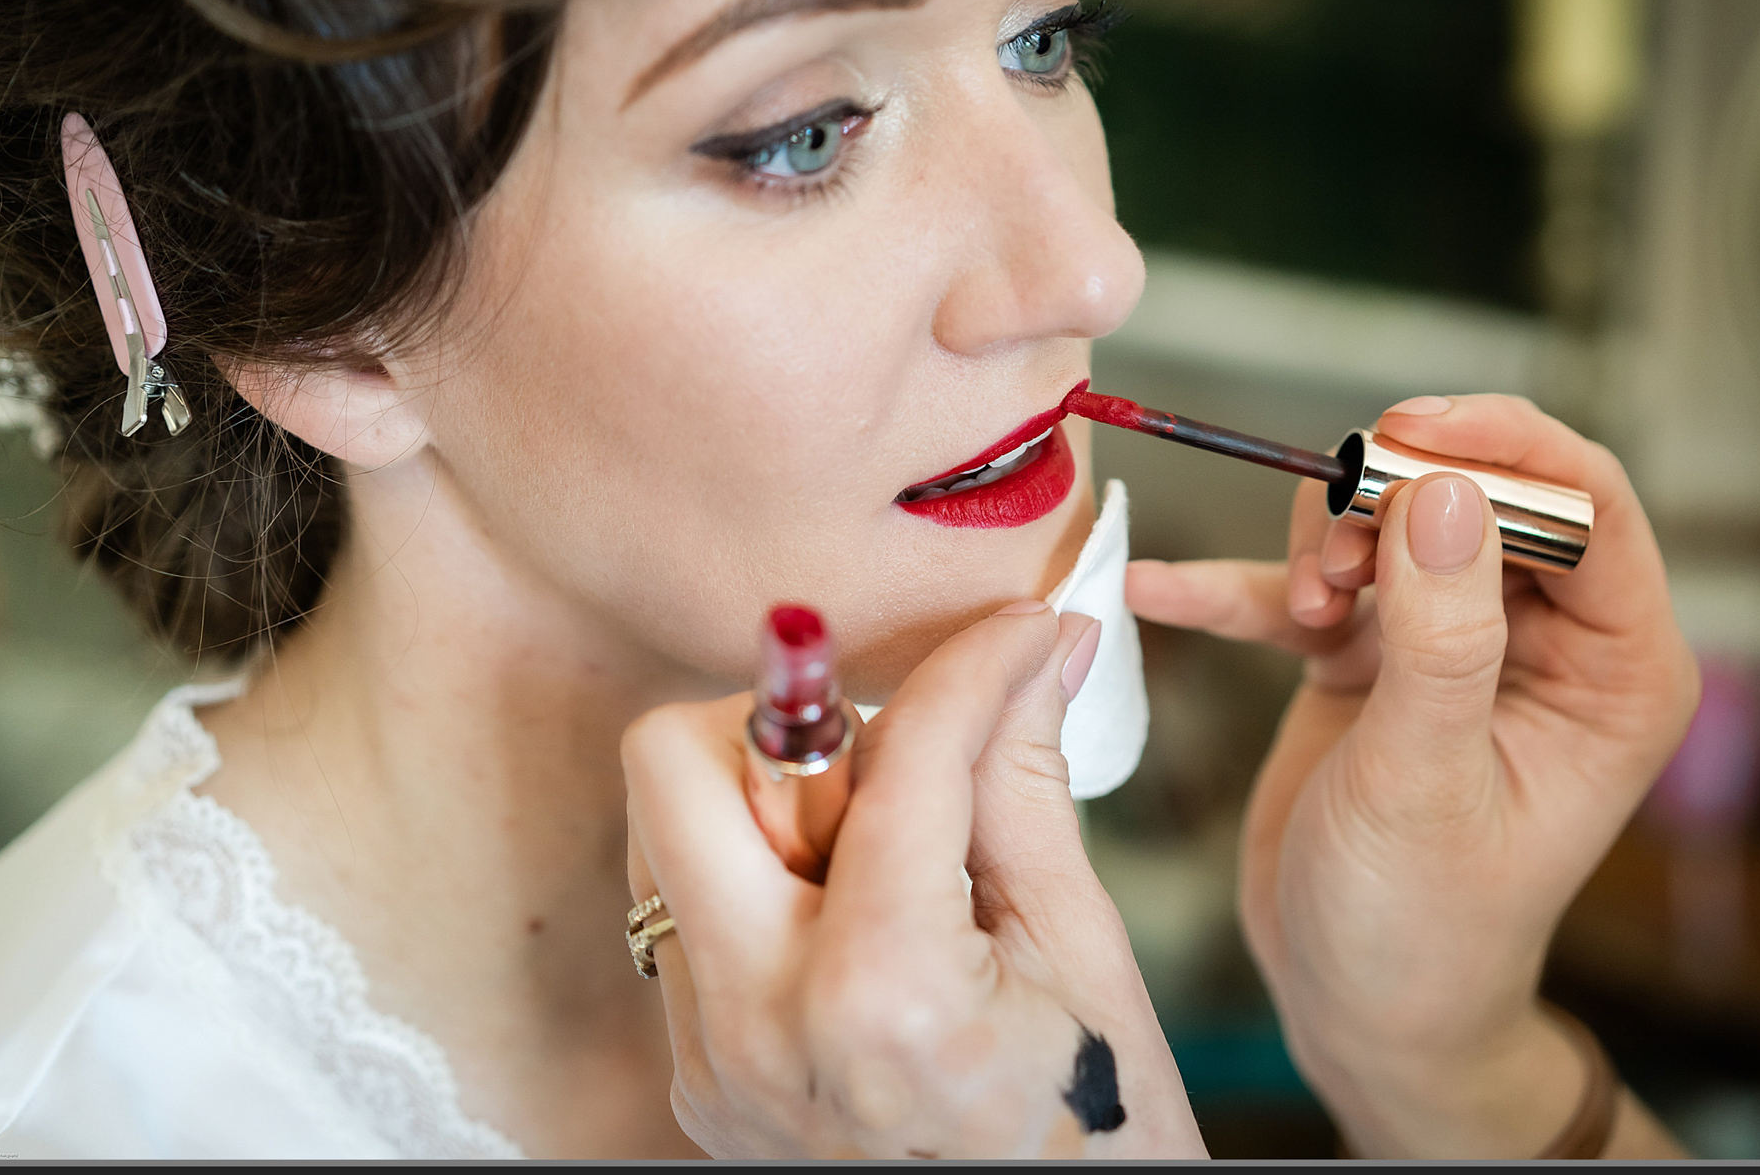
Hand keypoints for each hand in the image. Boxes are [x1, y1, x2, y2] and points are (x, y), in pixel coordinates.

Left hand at [619, 602, 1204, 1158]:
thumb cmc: (1094, 1135)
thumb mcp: (1080, 951)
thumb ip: (1025, 780)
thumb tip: (1038, 645)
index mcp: (880, 995)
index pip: (899, 751)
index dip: (976, 662)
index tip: (1020, 634)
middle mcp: (758, 1026)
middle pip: (678, 760)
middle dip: (790, 721)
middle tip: (893, 758)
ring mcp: (708, 1062)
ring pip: (665, 829)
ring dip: (767, 798)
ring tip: (883, 854)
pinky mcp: (694, 1081)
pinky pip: (684, 914)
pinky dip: (762, 880)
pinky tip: (856, 923)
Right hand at [1126, 394, 1698, 1156]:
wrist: (1353, 1006)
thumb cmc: (1422, 925)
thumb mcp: (1428, 780)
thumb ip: (1441, 634)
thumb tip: (1445, 489)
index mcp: (1614, 669)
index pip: (1585, 508)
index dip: (1502, 449)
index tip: (1404, 433)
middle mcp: (1542, 641)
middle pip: (1476, 498)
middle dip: (1393, 505)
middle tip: (1334, 564)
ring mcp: (1448, 644)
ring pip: (1387, 525)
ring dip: (1326, 547)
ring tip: (1300, 611)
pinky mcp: (1366, 661)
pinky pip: (1305, 592)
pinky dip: (1237, 591)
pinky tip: (1164, 592)